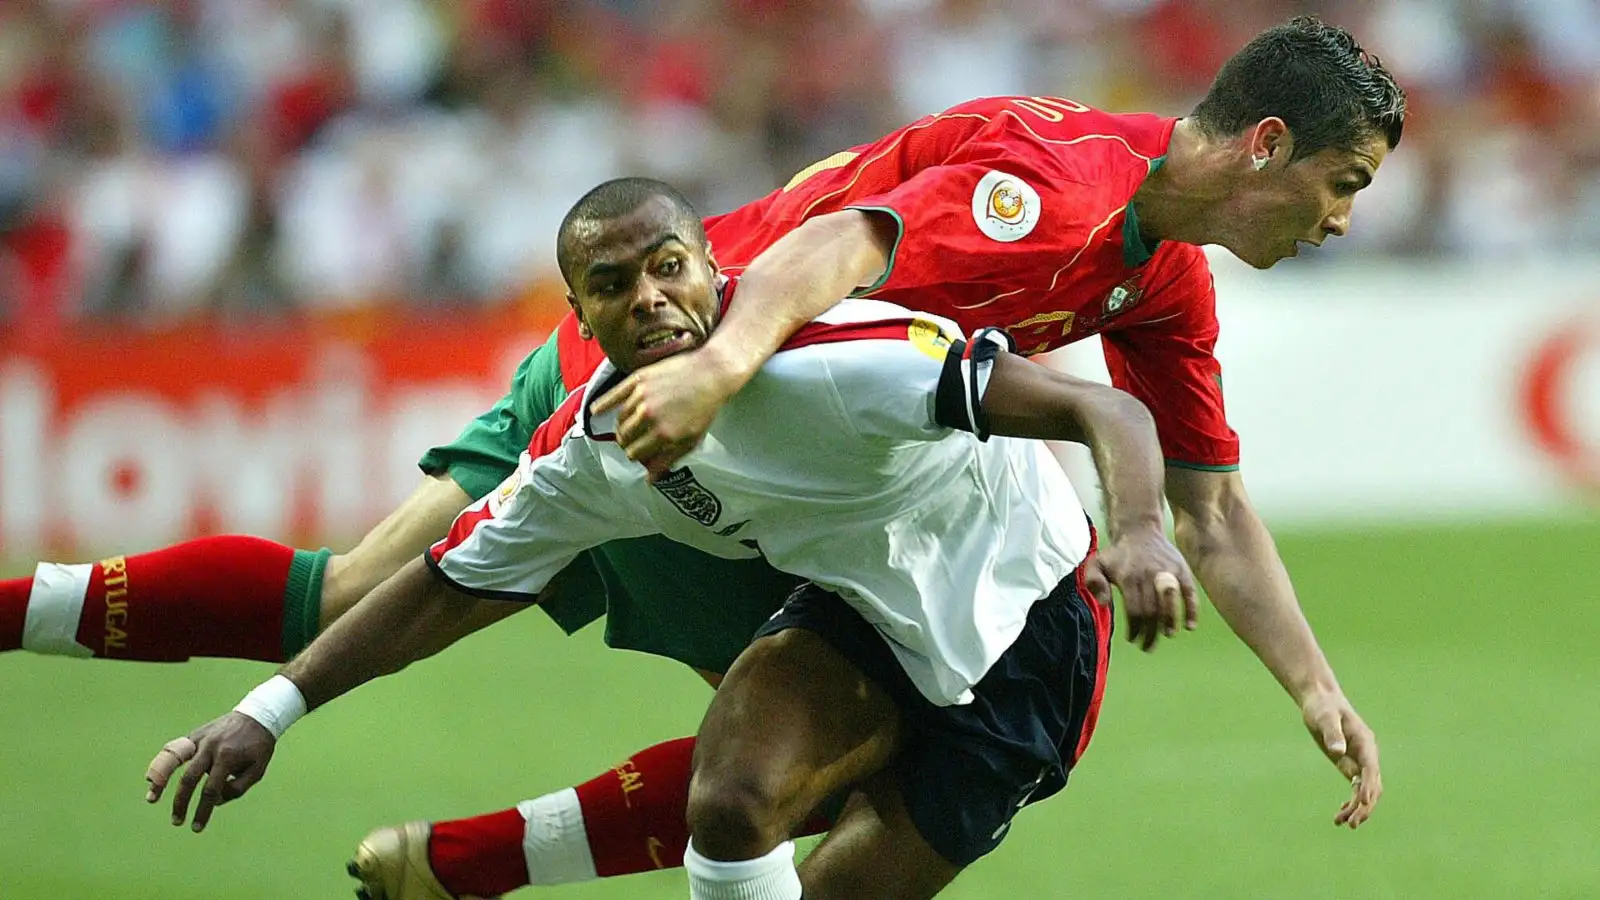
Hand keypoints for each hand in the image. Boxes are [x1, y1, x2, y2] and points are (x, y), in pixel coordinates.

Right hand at [145, 712, 275, 832]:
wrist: (257, 715)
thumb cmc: (259, 746)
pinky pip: (174, 750)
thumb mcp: (258, 769)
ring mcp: (200, 739)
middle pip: (189, 779)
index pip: (211, 790)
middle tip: (177, 822)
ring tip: (151, 799)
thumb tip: (215, 800)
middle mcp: (210, 747)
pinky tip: (152, 778)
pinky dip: (162, 764)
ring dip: (160, 781)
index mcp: (228, 757)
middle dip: (181, 803)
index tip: (197, 828)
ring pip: (174, 760)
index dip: (203, 811)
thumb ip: (237, 788)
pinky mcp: (194, 735)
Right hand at [591, 347, 742, 479]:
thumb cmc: (704, 408)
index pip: (635, 453)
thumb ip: (668, 460)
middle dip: (626, 442)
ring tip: (626, 426)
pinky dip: (603, 404)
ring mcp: (641, 396)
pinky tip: (595, 411)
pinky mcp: (638, 379)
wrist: (711, 372)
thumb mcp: (692, 439)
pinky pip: (614, 394)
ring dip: (621, 426)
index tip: (637, 452)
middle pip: (624, 437)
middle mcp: (648, 416)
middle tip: (631, 440)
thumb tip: (649, 480)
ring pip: (619, 419)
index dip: (635, 455)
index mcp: (663, 434)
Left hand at [1093, 527, 1198, 651]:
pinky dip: (1191, 611)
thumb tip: (1105, 603)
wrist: (1139, 529)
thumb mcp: (1096, 563)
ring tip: (1166, 635)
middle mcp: (1150, 575)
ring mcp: (1168, 572)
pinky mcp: (1182, 570)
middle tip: (1147, 646)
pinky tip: (1189, 627)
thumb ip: (1094, 582)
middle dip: (1150, 633)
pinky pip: (1190, 593)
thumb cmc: (1116, 553)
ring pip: (1171, 604)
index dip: (1135, 629)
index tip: (1132, 639)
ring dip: (1170, 624)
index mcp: (1129, 577)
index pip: (1135, 610)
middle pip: (1153, 611)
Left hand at [1301, 689, 1381, 827]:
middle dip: (1364, 805)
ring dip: (1357, 808)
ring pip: (1365, 790)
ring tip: (1340, 823)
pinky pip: (1356, 788)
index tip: (1363, 802)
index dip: (1368, 787)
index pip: (1371, 770)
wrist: (1320, 700)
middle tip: (1351, 823)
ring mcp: (1359, 761)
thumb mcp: (1325, 717)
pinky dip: (1351, 801)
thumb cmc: (1323, 706)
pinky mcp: (1349, 764)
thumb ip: (1332, 733)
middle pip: (1372, 785)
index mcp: (1365, 743)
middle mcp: (1367, 755)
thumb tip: (1338, 751)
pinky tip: (1340, 814)